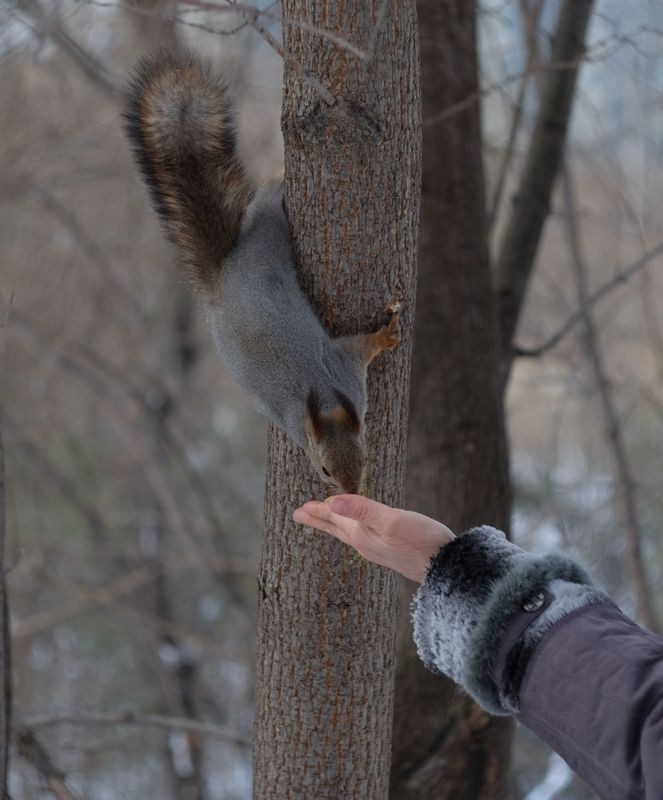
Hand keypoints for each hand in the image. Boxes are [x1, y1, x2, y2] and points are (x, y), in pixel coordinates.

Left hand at [293, 495, 454, 582]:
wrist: (447, 568)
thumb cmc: (422, 542)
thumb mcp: (391, 521)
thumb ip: (362, 510)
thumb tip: (332, 502)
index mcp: (361, 535)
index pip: (334, 518)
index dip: (317, 510)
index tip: (299, 509)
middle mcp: (365, 545)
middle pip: (336, 528)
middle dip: (319, 520)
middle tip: (300, 515)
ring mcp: (377, 550)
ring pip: (348, 534)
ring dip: (334, 524)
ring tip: (325, 520)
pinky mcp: (390, 552)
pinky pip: (361, 537)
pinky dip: (351, 529)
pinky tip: (359, 530)